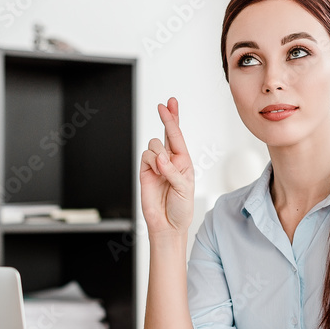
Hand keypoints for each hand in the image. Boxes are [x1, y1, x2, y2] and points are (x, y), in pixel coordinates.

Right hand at [140, 97, 194, 236]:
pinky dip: (151, 162)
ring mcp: (157, 165)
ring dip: (159, 154)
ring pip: (154, 145)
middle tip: (164, 105)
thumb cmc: (181, 208)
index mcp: (184, 161)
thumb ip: (173, 172)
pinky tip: (157, 172)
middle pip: (166, 133)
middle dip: (167, 118)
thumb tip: (161, 158)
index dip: (174, 119)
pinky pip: (145, 156)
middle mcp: (170, 160)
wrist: (167, 224)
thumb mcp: (185, 189)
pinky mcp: (145, 171)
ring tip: (164, 172)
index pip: (178, 136)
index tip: (170, 104)